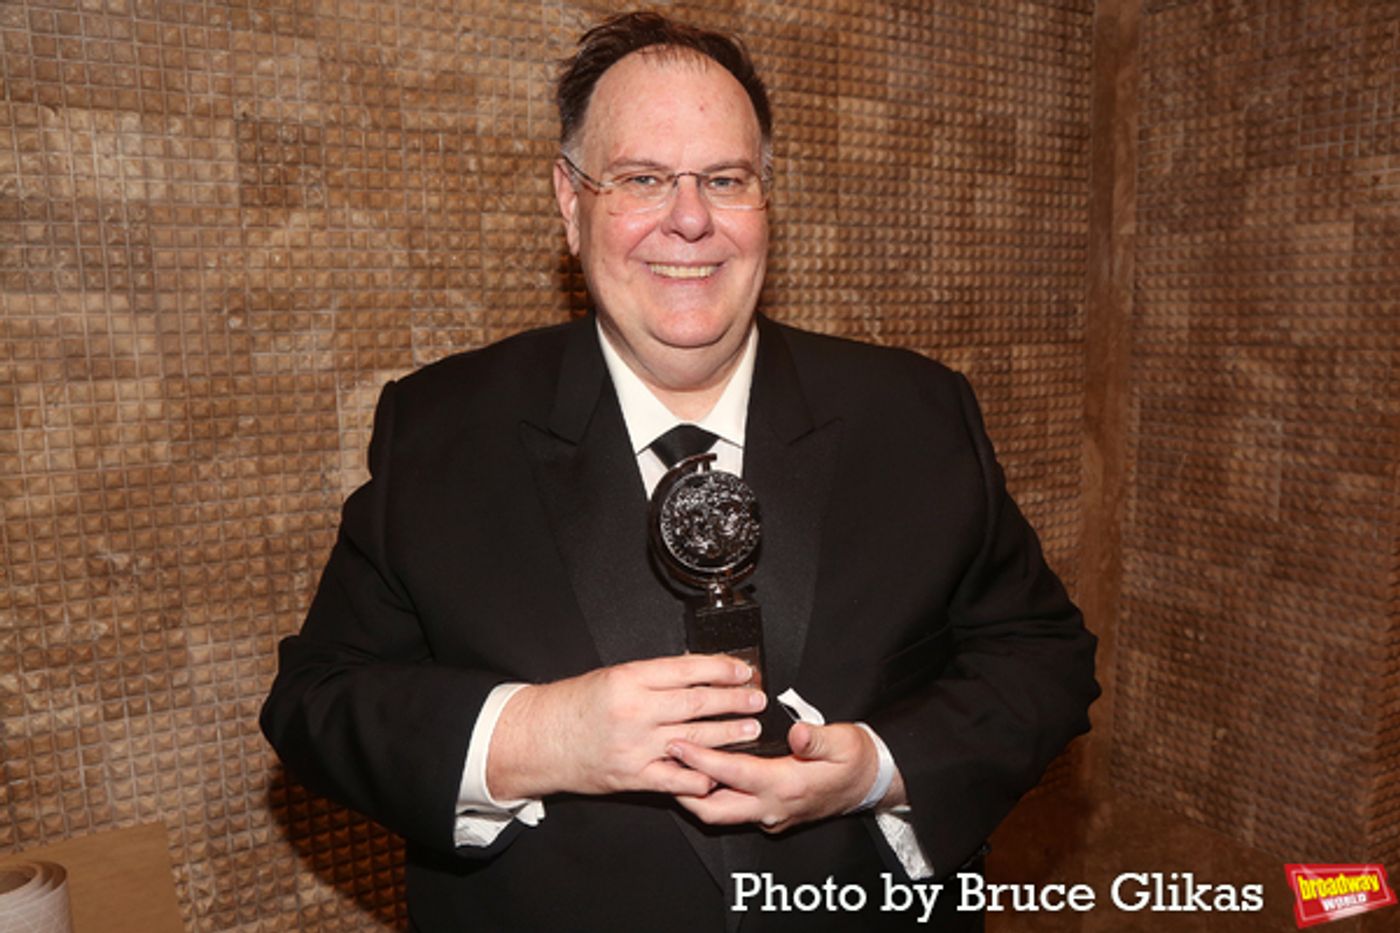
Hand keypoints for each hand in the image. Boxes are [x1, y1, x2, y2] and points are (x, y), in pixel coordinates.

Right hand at [486, 655, 764, 799]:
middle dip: (734, 701)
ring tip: (750, 729)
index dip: (721, 669)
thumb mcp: (612, 676)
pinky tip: (719, 772)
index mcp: (630, 679)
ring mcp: (636, 746)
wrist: (539, 739)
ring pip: (694, 739)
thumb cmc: (575, 706)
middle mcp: (635, 711)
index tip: (743, 669)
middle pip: (698, 704)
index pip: (687, 670)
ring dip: (728, 734)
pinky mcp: (633, 776)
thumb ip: (652, 678)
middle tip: (756, 699)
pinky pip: (676, 778)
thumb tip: (697, 674)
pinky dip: (700, 776)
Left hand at [667, 721, 900, 832]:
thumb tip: (796, 733)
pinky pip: (735, 812)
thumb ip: (817, 738)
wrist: (870, 783)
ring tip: (678, 770)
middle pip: (714, 810)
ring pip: (722, 815)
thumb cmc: (855, 760)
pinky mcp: (772, 817)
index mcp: (787, 785)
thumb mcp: (843, 741)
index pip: (733, 774)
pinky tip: (707, 777)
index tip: (678, 744)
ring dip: (697, 796)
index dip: (702, 760)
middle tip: (665, 763)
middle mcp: (774, 807)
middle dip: (683, 790)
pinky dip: (716, 796)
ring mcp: (772, 816)